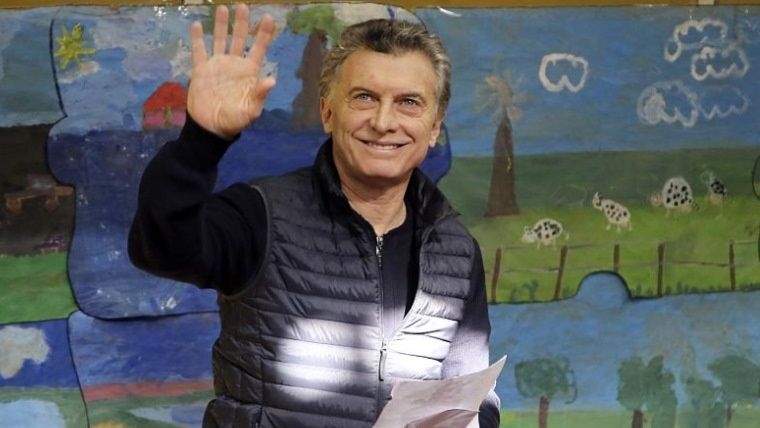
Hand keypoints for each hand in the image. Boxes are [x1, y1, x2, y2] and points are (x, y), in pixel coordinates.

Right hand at [187, 3, 276, 138]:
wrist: (211, 127)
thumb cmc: (234, 120)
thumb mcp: (250, 110)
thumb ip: (259, 94)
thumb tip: (272, 80)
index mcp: (249, 72)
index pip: (258, 49)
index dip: (264, 34)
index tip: (269, 18)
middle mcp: (234, 64)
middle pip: (240, 39)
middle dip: (242, 23)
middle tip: (243, 6)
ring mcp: (217, 65)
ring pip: (220, 40)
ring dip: (221, 25)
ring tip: (222, 8)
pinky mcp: (201, 70)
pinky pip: (199, 51)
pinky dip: (197, 38)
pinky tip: (196, 24)